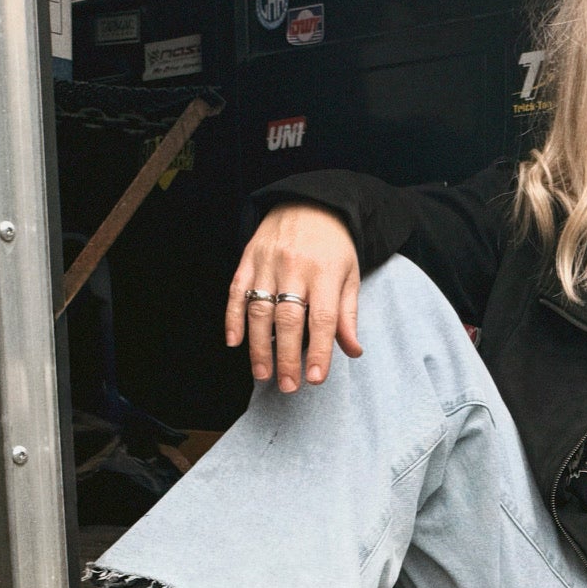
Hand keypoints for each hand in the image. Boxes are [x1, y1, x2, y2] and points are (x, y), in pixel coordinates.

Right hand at [226, 203, 362, 391]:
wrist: (308, 201)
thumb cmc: (333, 246)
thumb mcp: (350, 275)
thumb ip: (348, 314)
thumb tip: (353, 351)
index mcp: (325, 273)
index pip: (322, 319)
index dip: (319, 351)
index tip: (315, 379)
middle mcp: (295, 267)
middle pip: (288, 319)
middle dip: (286, 356)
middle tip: (287, 385)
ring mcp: (268, 262)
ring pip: (259, 309)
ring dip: (259, 346)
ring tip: (262, 374)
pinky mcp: (248, 258)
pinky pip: (237, 291)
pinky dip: (233, 318)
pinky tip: (234, 342)